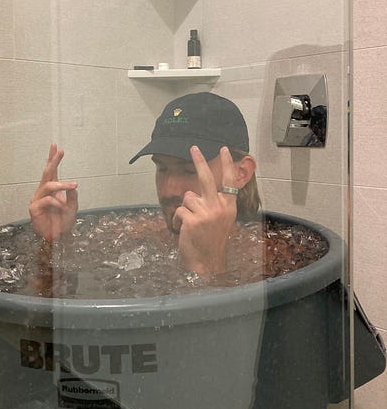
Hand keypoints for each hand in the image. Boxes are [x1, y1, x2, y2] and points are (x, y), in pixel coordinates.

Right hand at [29, 143, 77, 240]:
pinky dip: (57, 202)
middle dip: (53, 161)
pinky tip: (62, 207)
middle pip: (47, 172)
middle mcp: (43, 191)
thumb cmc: (63, 222)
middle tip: (60, 151)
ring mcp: (38, 199)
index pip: (51, 171)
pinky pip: (47, 200)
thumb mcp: (72, 207)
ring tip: (73, 186)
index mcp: (52, 189)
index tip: (55, 146)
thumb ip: (72, 196)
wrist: (58, 238)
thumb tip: (73, 186)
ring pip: (48, 185)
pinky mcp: (34, 208)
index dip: (52, 158)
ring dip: (62, 185)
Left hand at [173, 146, 237, 278]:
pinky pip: (179, 211)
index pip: (229, 181)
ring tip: (191, 223)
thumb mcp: (222, 219)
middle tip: (193, 147)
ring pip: (187, 197)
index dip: (227, 164)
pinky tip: (184, 230)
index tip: (224, 149)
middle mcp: (219, 207)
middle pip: (207, 178)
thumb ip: (216, 203)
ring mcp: (206, 213)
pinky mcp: (192, 220)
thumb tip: (198, 190)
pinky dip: (178, 220)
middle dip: (199, 160)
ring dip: (185, 209)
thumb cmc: (212, 240)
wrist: (207, 261)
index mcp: (228, 206)